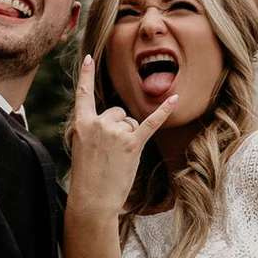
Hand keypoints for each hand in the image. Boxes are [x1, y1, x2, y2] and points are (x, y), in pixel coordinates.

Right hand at [66, 55, 175, 218]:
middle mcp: (98, 123)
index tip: (88, 58)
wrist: (93, 199)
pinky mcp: (133, 143)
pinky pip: (151, 122)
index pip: (83, 94)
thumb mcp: (83, 147)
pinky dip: (164, 111)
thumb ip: (95, 129)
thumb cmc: (88, 177)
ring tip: (119, 157)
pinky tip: (175, 99)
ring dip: (131, 137)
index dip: (86, 75)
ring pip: (131, 122)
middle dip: (120, 128)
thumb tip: (120, 120)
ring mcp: (116, 132)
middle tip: (111, 153)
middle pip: (118, 112)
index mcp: (81, 124)